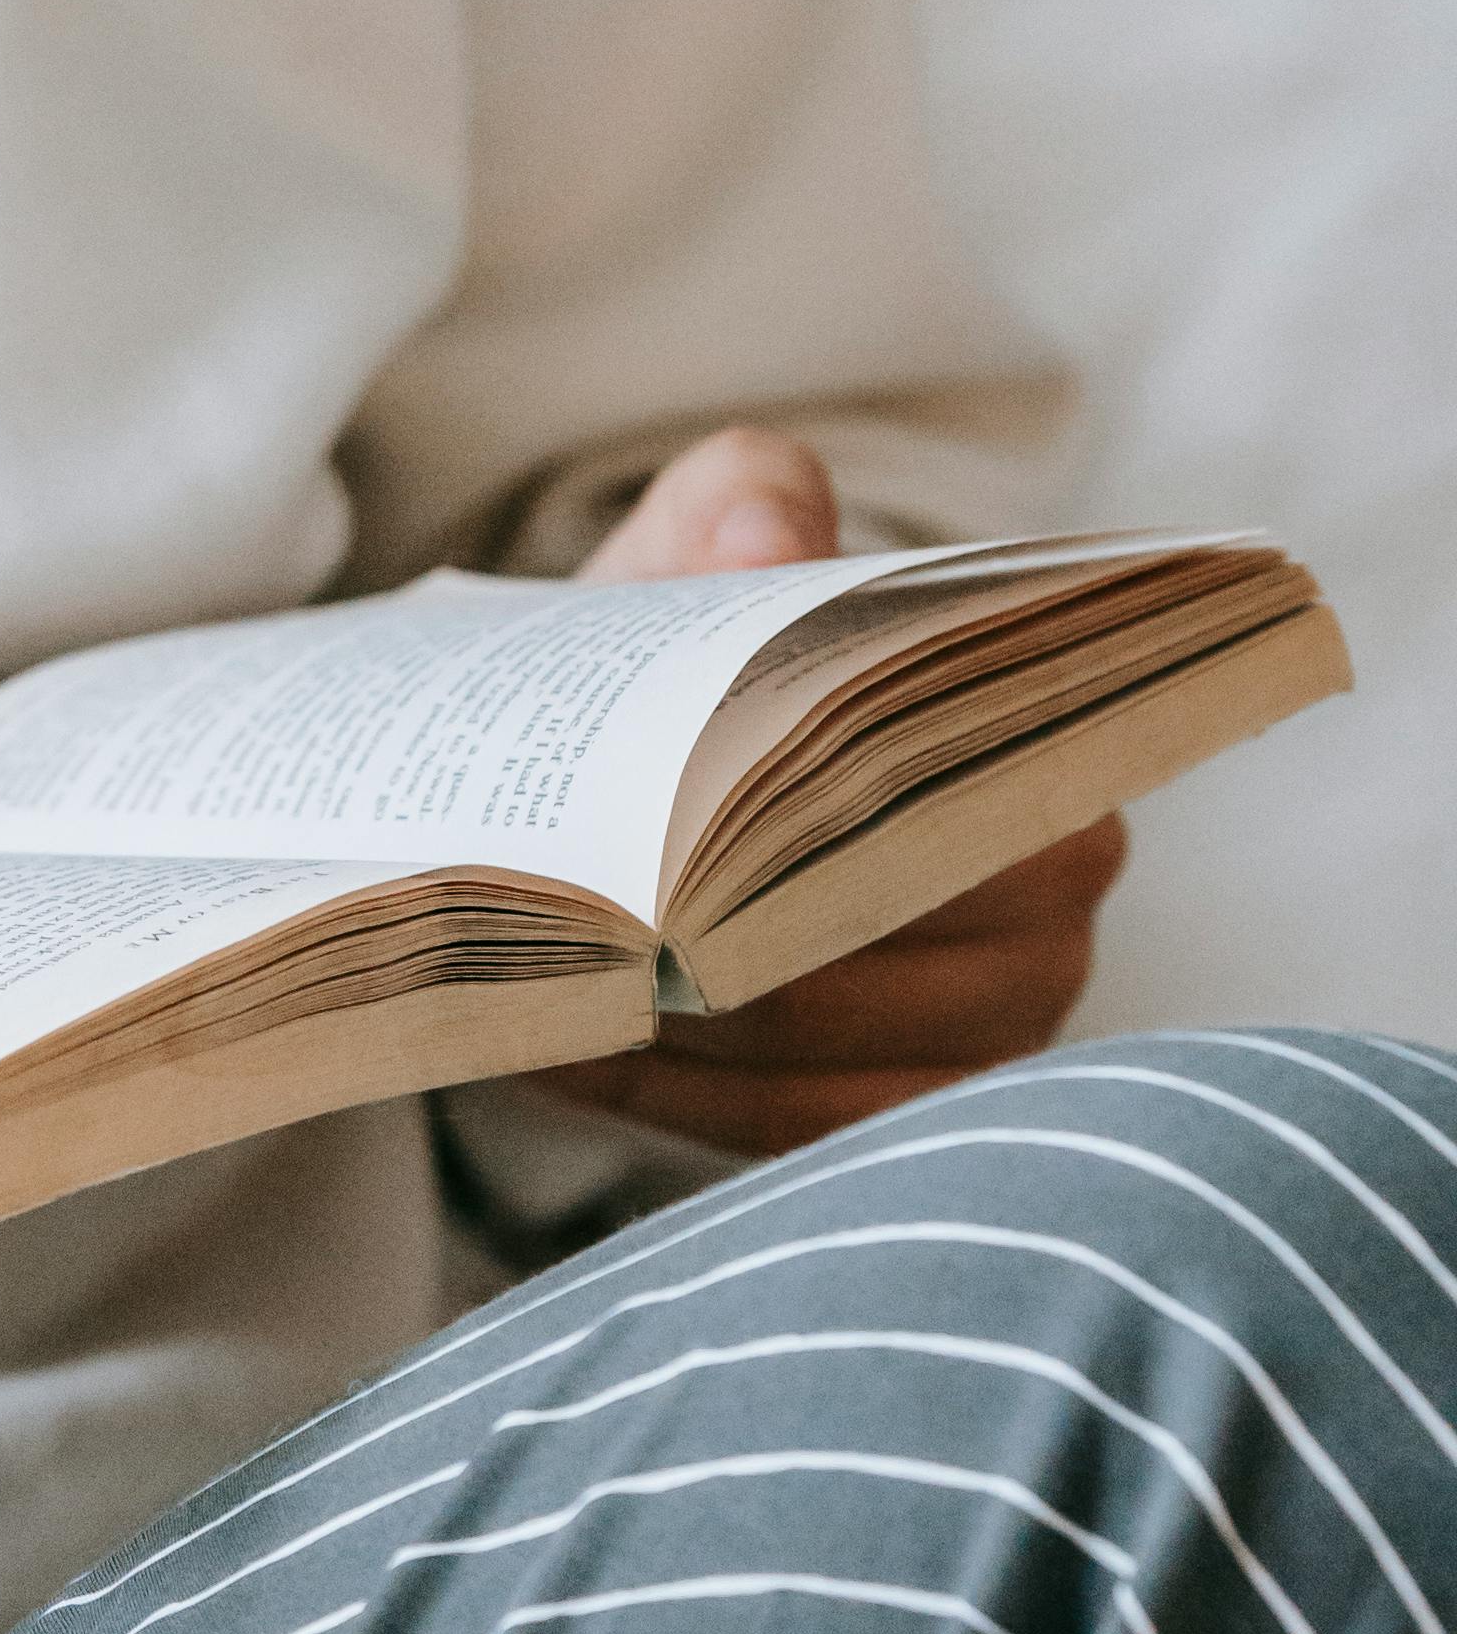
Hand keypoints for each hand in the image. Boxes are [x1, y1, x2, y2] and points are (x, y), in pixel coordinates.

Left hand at [555, 424, 1123, 1151]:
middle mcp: (1054, 888)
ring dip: (707, 1027)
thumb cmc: (688, 657)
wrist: (638, 777)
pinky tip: (588, 1046)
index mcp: (1035, 728)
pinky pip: (813, 1130)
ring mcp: (995, 1015)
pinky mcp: (906, 1103)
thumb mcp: (690, 550)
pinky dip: (693, 1096)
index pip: (970, 797)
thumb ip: (735, 502)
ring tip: (579, 973)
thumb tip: (768, 538)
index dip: (830, 811)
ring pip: (857, 1053)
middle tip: (609, 905)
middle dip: (753, 933)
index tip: (687, 802)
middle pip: (912, 946)